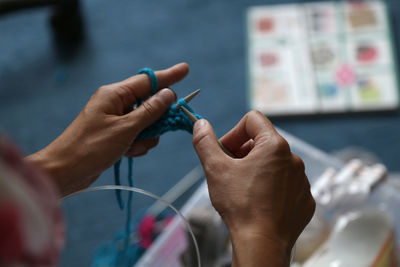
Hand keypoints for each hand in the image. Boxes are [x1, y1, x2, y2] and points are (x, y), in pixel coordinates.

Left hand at [26, 63, 188, 195]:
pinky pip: (137, 134)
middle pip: (149, 103)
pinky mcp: (115, 134)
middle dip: (157, 118)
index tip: (186, 69)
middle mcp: (115, 103)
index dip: (169, 76)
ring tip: (134, 147)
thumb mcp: (125, 129)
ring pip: (146, 122)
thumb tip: (169, 94)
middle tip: (161, 128)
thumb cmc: (90, 148)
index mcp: (114, 94)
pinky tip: (129, 153)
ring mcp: (115, 119)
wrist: (65, 172)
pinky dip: (138, 144)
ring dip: (146, 136)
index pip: (148, 81)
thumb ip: (149, 111)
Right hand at [192, 111, 314, 266]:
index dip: (234, 133)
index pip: (252, 120)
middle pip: (263, 142)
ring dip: (258, 170)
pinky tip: (259, 202)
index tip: (225, 152)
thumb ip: (205, 142)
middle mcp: (294, 159)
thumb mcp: (215, 169)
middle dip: (244, 152)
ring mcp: (301, 180)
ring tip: (243, 189)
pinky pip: (286, 184)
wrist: (262, 244)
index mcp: (275, 146)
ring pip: (275, 164)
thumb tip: (201, 124)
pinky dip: (271, 188)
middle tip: (231, 171)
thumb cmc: (240, 206)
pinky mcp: (304, 198)